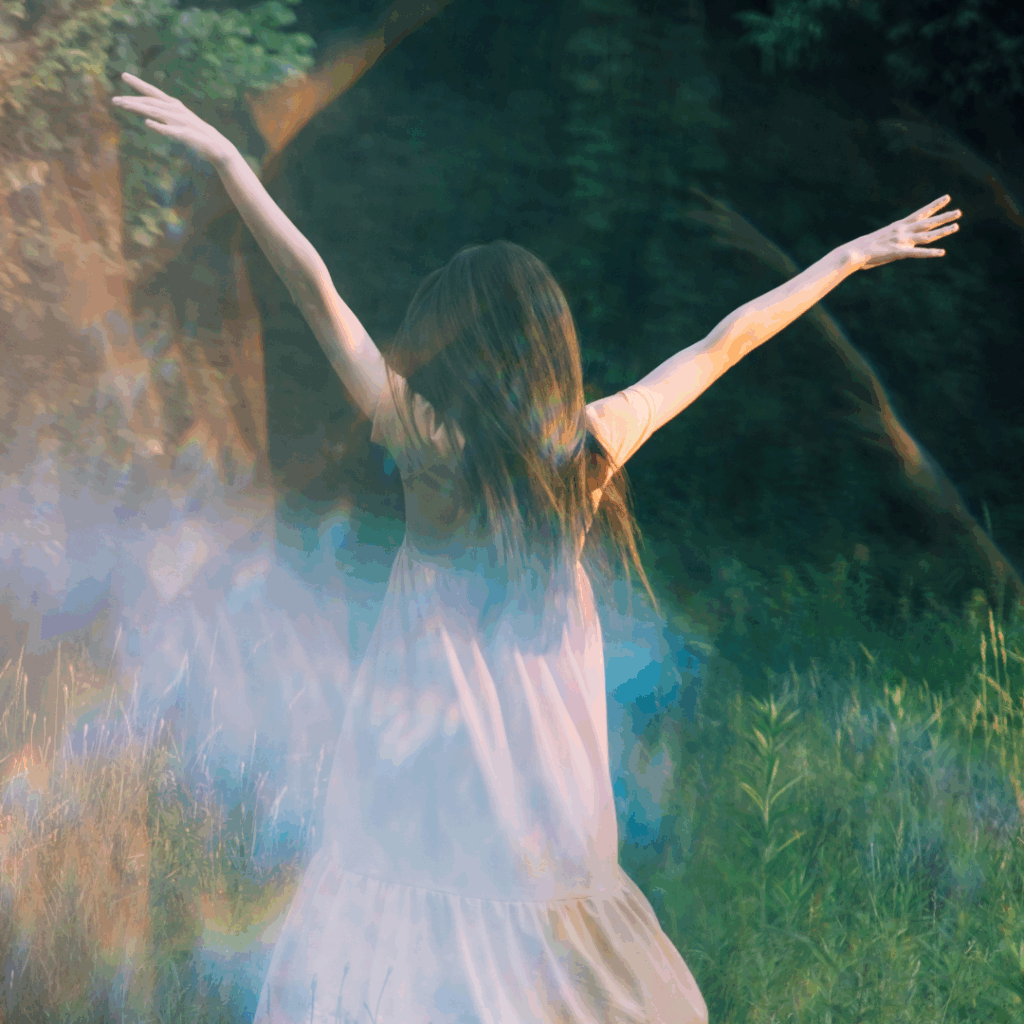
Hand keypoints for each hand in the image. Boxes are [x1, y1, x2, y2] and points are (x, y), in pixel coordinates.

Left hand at [111, 72, 235, 168]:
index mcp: (174, 106)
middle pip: (150, 103)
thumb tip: (147, 120)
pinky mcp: (186, 135)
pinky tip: (148, 124)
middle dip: (131, 100)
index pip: (153, 93)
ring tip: (123, 106)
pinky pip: (171, 131)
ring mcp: (181, 122)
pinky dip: (160, 127)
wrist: (218, 148)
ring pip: (156, 113)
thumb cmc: (197, 137)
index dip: (138, 84)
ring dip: (138, 108)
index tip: (123, 75)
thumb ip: (163, 121)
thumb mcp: (178, 126)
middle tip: (114, 100)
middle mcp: (176, 111)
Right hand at [843, 195, 961, 270]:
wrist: (855, 251)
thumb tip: (899, 242)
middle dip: (944, 217)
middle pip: (928, 222)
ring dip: (942, 231)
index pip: (921, 213)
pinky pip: (917, 253)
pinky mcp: (899, 252)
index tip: (947, 198)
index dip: (934, 205)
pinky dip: (930, 253)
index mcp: (899, 225)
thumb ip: (895, 238)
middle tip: (959, 212)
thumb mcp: (883, 238)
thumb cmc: (865, 247)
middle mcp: (903, 230)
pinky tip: (941, 253)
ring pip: (927, 235)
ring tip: (956, 226)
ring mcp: (902, 241)